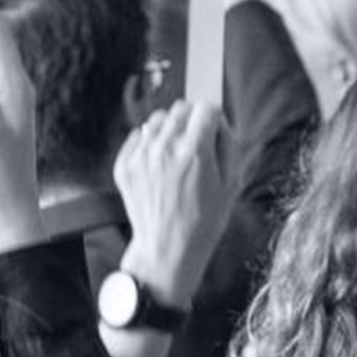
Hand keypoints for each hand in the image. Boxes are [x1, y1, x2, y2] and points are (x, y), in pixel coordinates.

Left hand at [113, 101, 232, 308]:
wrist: (168, 248)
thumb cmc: (203, 221)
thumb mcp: (232, 184)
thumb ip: (229, 145)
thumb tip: (220, 122)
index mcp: (195, 153)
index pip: (205, 108)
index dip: (214, 118)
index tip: (214, 129)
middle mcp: (166, 149)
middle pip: (181, 108)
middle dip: (193, 120)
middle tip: (197, 142)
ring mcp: (141, 156)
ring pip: (158, 119)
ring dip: (170, 129)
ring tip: (176, 153)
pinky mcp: (124, 165)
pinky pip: (138, 136)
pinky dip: (150, 143)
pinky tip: (159, 163)